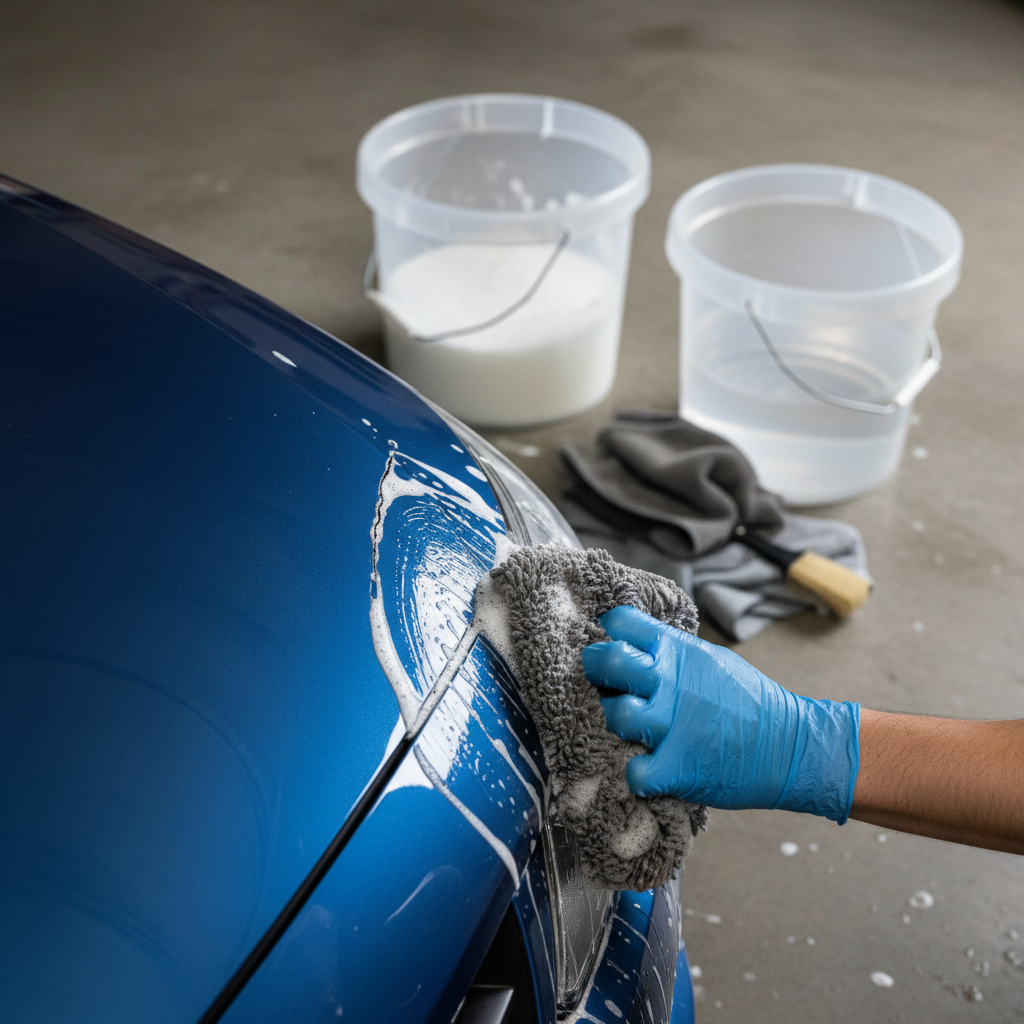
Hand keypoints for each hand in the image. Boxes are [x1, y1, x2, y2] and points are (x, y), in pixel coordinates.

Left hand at [581, 605, 859, 821]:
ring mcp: (672, 724)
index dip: (608, 633)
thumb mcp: (711, 660)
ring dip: (615, 724)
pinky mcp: (677, 767)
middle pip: (608, 660)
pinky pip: (633, 771)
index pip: (621, 622)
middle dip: (596, 670)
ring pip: (614, 714)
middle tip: (603, 684)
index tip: (611, 646)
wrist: (792, 746)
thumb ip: (670, 652)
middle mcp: (671, 682)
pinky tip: (648, 768)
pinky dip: (636, 775)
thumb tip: (630, 644)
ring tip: (631, 731)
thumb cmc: (748, 703)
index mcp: (679, 651)